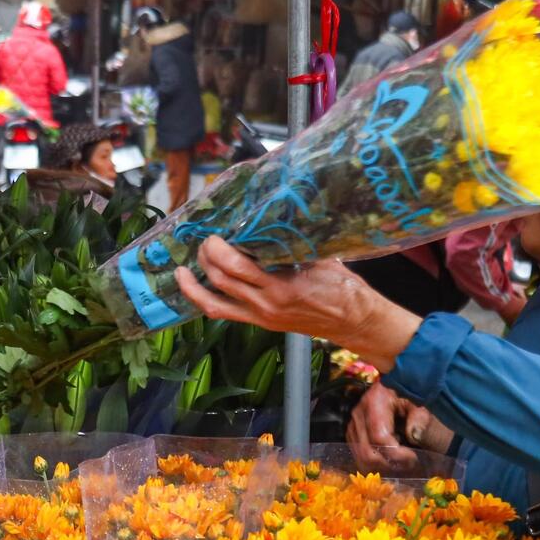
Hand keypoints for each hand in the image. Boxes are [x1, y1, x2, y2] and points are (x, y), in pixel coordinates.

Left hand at [174, 238, 422, 371]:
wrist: (354, 321)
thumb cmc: (342, 286)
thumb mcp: (321, 256)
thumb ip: (294, 241)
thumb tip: (273, 216)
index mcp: (283, 286)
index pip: (237, 267)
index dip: (218, 249)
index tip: (215, 233)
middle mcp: (267, 303)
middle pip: (220, 280)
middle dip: (206, 257)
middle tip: (204, 240)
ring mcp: (260, 316)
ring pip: (214, 301)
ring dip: (195, 282)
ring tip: (185, 267)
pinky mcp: (259, 323)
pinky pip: (222, 313)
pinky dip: (203, 300)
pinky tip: (192, 287)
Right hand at [346, 382, 452, 471]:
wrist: (404, 398)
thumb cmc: (415, 402)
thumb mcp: (424, 407)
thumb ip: (423, 420)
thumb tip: (413, 435)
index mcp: (375, 400)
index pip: (380, 437)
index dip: (397, 454)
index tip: (414, 457)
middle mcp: (359, 412)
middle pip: (367, 452)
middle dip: (389, 464)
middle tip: (409, 464)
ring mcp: (353, 424)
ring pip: (361, 459)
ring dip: (383, 467)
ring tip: (401, 463)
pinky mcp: (353, 434)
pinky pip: (360, 458)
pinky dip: (376, 465)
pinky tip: (391, 459)